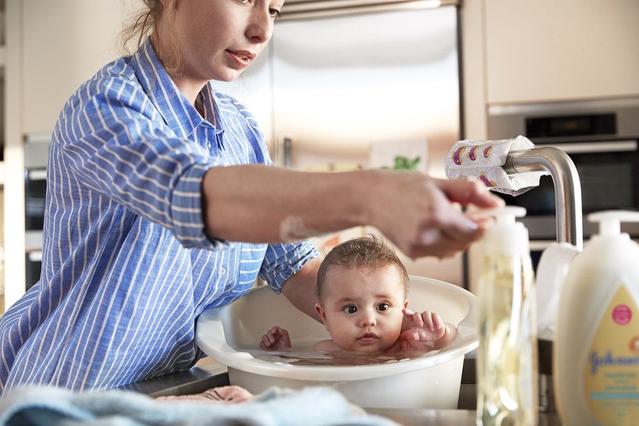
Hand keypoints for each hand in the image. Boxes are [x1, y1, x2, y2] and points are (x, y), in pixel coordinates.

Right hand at [259, 325, 291, 350]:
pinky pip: (261, 344)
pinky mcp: (264, 346)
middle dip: (270, 336)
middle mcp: (272, 336)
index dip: (274, 329)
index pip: (275, 328)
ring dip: (265, 341)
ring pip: (264, 337)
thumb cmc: (285, 349)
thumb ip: (284, 333)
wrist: (283, 357)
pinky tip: (266, 348)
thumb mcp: (287, 340)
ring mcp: (268, 341)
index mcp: (278, 334)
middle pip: (268, 333)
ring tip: (269, 345)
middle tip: (272, 341)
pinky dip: (263, 345)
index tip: (274, 332)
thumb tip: (280, 330)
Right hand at [369, 172, 502, 258]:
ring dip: (459, 238)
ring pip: (454, 250)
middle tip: (470, 215)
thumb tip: (496, 204)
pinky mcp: (413, 254)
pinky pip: (440, 253)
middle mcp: (427, 234)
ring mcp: (419, 247)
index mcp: (436, 213)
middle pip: (465, 243)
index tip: (489, 217)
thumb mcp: (438, 183)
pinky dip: (444, 243)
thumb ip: (469, 193)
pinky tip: (434, 228)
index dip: (485, 225)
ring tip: (448, 219)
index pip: (473, 231)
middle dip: (472, 231)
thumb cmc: (402, 186)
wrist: (371, 198)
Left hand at [398, 309, 453, 351]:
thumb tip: (412, 336)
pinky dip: (436, 321)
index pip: (408, 315)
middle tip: (420, 325)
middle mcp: (420, 317)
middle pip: (416, 314)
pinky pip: (435, 315)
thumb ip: (415, 336)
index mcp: (414, 321)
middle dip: (418, 319)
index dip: (406, 312)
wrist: (437, 338)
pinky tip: (437, 327)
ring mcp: (427, 316)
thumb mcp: (419, 338)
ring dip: (428, 321)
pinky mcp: (435, 317)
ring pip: (426, 313)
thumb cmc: (425, 336)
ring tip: (431, 329)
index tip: (403, 310)